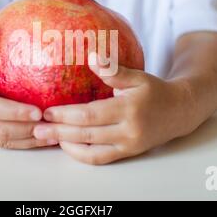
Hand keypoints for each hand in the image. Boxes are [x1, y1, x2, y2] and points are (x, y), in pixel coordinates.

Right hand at [0, 18, 57, 148]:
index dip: (15, 112)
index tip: (38, 111)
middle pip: (2, 130)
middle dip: (28, 130)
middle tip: (54, 124)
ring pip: (6, 141)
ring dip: (31, 140)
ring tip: (55, 133)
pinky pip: (6, 145)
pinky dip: (26, 144)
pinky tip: (46, 138)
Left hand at [33, 53, 193, 163]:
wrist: (179, 112)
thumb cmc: (155, 91)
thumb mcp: (138, 76)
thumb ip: (114, 70)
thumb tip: (92, 57)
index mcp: (129, 109)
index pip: (90, 114)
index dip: (66, 114)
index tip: (46, 110)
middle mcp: (128, 131)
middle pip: (86, 134)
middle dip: (59, 132)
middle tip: (37, 129)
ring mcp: (128, 145)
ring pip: (91, 150)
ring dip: (66, 145)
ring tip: (47, 138)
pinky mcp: (128, 152)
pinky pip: (101, 159)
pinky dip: (81, 155)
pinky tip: (67, 146)